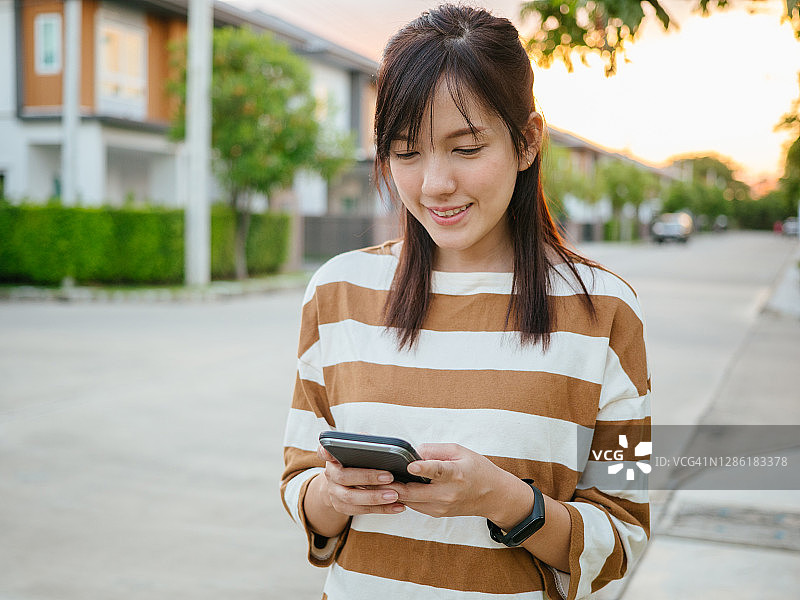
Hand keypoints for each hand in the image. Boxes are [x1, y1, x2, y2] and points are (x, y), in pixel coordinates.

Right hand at [315, 445, 405, 515]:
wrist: (340, 484)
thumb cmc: (354, 463)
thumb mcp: (354, 451)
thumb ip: (361, 444)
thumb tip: (376, 440)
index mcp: (332, 457)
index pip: (323, 451)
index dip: (324, 451)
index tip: (327, 449)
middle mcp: (330, 475)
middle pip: (345, 477)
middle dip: (368, 477)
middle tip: (389, 477)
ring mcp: (334, 493)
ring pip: (352, 498)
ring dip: (375, 497)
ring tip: (395, 495)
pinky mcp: (342, 507)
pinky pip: (362, 511)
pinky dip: (382, 509)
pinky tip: (398, 506)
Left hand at [383, 443, 523, 519]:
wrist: (492, 495)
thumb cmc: (476, 469)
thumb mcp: (460, 451)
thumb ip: (435, 450)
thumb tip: (413, 452)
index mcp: (456, 474)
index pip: (438, 471)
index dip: (423, 468)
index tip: (410, 465)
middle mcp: (448, 493)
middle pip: (414, 492)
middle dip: (393, 485)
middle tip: (376, 475)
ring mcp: (442, 506)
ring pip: (410, 501)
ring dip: (394, 491)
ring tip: (377, 480)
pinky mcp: (437, 513)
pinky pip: (414, 505)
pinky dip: (403, 497)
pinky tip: (393, 487)